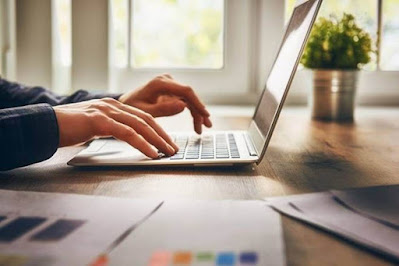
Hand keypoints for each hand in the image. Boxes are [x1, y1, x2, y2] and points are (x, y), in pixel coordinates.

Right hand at [53, 98, 177, 158]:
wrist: (44, 124)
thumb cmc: (68, 128)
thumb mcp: (93, 125)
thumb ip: (109, 127)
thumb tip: (124, 137)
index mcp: (113, 106)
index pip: (142, 116)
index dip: (158, 130)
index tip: (168, 142)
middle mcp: (112, 105)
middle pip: (146, 119)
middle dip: (163, 135)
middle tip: (174, 148)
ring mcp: (106, 111)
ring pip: (140, 125)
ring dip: (157, 140)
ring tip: (168, 152)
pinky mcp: (99, 121)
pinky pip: (127, 133)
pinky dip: (142, 144)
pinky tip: (151, 153)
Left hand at [118, 74, 211, 133]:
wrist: (124, 104)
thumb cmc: (131, 108)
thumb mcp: (144, 112)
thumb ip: (163, 109)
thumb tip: (183, 106)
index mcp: (159, 83)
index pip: (185, 91)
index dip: (197, 103)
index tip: (205, 114)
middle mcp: (167, 81)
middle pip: (189, 95)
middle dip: (199, 111)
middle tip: (206, 126)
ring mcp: (169, 85)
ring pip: (189, 99)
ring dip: (196, 113)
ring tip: (202, 128)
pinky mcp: (171, 91)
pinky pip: (185, 101)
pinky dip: (191, 111)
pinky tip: (197, 123)